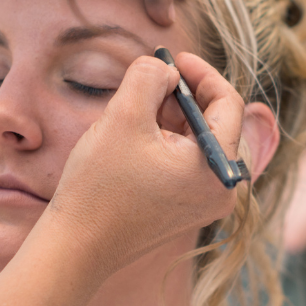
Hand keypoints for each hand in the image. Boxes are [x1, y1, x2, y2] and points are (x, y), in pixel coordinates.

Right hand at [40, 51, 242, 280]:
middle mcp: (222, 189)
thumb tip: (166, 69)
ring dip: (171, 117)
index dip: (201, 72)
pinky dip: (166, 141)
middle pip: (215, 122)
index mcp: (218, 167)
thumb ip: (150, 76)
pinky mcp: (186, 209)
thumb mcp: (123, 114)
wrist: (77, 247)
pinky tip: (134, 138)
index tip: (174, 58)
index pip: (228, 103)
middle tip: (151, 80)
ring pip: (198, 140)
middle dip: (183, 95)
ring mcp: (206, 203)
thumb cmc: (100, 185)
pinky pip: (187, 162)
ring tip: (134, 111)